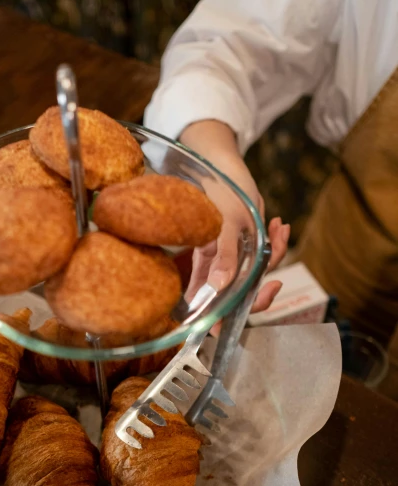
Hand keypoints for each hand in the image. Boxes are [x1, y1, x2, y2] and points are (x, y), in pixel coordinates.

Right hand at [180, 121, 289, 312]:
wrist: (222, 165)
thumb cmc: (218, 190)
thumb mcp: (225, 223)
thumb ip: (223, 255)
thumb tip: (220, 287)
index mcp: (204, 272)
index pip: (212, 312)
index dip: (228, 321)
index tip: (247, 305)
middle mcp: (217, 272)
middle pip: (239, 302)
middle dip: (261, 295)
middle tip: (275, 284)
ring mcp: (233, 261)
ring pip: (258, 278)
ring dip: (275, 256)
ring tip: (279, 229)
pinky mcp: (246, 248)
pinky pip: (266, 256)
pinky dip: (278, 242)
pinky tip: (281, 225)